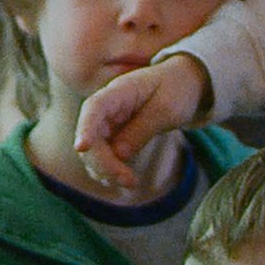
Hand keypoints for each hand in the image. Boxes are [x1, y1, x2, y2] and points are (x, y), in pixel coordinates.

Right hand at [74, 55, 209, 190]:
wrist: (183, 81)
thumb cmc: (176, 89)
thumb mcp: (166, 109)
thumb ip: (141, 129)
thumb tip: (118, 154)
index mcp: (119, 91)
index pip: (94, 108)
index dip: (85, 127)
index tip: (81, 148)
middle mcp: (107, 107)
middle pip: (91, 135)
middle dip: (103, 162)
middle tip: (130, 182)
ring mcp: (108, 121)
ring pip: (93, 149)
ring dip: (106, 170)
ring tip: (131, 182)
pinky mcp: (113, 135)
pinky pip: (103, 154)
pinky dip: (110, 169)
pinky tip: (126, 179)